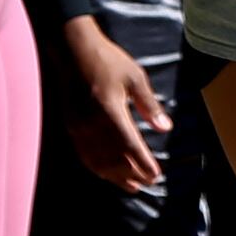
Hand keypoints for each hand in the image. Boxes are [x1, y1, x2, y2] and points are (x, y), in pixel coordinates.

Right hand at [64, 13, 169, 190]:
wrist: (71, 49)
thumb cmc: (107, 60)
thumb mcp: (135, 78)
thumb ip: (149, 105)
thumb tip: (165, 128)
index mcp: (110, 112)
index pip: (130, 146)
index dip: (143, 163)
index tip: (156, 176)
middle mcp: (91, 124)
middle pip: (113, 158)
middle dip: (131, 174)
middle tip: (148, 184)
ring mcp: (77, 126)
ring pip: (96, 160)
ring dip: (114, 176)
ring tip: (130, 186)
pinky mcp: (69, 124)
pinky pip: (83, 153)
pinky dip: (96, 167)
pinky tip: (105, 172)